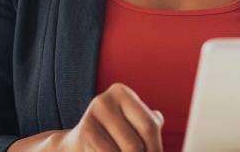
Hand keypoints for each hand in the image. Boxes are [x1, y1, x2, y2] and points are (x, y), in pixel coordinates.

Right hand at [30, 83, 163, 151]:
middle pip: (135, 144)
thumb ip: (151, 124)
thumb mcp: (135, 123)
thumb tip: (159, 127)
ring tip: (123, 151)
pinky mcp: (82, 136)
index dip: (156, 148)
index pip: (149, 126)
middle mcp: (104, 101)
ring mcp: (90, 118)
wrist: (81, 141)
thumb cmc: (116, 133)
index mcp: (122, 92)